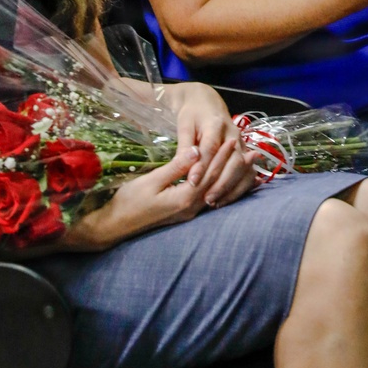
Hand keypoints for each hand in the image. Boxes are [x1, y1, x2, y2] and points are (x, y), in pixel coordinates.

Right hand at [65, 142, 254, 251]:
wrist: (114, 226)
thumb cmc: (128, 201)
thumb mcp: (151, 181)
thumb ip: (176, 167)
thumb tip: (196, 151)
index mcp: (184, 198)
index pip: (210, 174)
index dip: (222, 156)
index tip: (233, 140)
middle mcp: (191, 209)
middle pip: (217, 184)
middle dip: (234, 167)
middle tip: (253, 153)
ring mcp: (188, 213)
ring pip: (215, 192)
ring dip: (231, 177)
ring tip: (246, 165)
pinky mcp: (183, 214)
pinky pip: (207, 198)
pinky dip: (219, 186)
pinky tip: (226, 182)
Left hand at [168, 82, 256, 205]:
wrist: (207, 103)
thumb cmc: (192, 115)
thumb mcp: (184, 126)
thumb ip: (186, 146)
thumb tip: (187, 166)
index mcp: (216, 123)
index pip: (211, 148)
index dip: (202, 166)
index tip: (192, 183)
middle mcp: (234, 134)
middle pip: (233, 161)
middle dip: (220, 182)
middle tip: (205, 199)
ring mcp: (242, 144)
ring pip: (244, 169)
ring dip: (231, 188)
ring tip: (215, 203)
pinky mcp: (245, 153)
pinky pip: (248, 173)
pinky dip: (240, 188)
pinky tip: (227, 199)